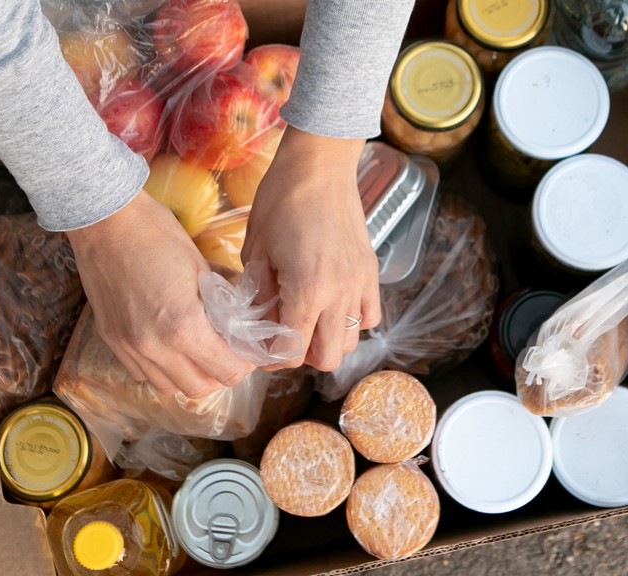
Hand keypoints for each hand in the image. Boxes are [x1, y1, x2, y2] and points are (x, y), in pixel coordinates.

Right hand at [66, 189, 254, 396]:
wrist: (105, 220)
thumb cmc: (157, 234)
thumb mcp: (202, 268)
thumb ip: (222, 305)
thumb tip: (240, 325)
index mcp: (183, 327)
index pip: (227, 371)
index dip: (244, 363)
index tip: (247, 350)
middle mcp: (153, 347)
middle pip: (200, 388)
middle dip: (220, 373)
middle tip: (228, 352)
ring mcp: (128, 347)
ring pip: (169, 387)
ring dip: (190, 375)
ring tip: (199, 351)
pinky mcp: (111, 340)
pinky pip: (142, 373)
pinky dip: (161, 369)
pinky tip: (169, 346)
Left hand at [242, 126, 381, 371]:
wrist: (319, 166)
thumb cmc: (280, 201)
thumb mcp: (256, 251)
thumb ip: (260, 295)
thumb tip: (260, 324)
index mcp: (306, 290)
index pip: (292, 351)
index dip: (272, 356)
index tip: (260, 346)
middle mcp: (339, 294)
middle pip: (327, 358)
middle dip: (301, 355)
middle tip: (283, 335)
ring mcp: (359, 284)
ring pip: (351, 342)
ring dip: (327, 340)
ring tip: (307, 320)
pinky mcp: (371, 272)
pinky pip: (370, 316)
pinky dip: (352, 321)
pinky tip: (333, 305)